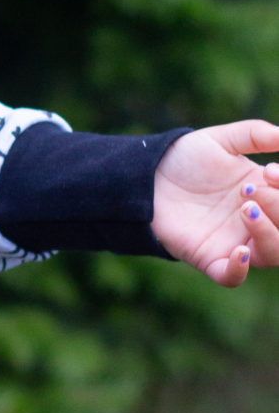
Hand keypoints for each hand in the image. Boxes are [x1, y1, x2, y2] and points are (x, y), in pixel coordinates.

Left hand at [152, 121, 278, 284]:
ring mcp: (234, 242)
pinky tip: (239, 251)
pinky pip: (232, 277)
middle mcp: (256, 222)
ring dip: (268, 233)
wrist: (147, 176)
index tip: (269, 170)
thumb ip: (256, 135)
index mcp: (266, 194)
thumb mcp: (221, 139)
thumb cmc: (186, 159)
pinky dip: (240, 269)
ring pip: (271, 254)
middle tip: (249, 188)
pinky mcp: (208, 258)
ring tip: (245, 209)